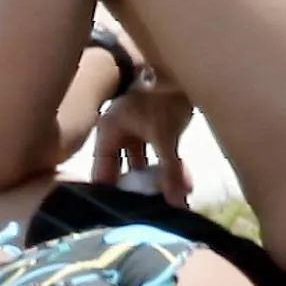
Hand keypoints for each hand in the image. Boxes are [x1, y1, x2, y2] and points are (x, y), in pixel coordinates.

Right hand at [92, 80, 194, 206]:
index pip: (101, 170)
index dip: (111, 192)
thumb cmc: (163, 99)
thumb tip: (178, 203)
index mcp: (108, 131)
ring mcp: (135, 132)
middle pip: (122, 170)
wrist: (184, 70)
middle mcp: (117, 133)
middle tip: (147, 213)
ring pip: (143, 164)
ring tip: (170, 203)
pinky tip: (183, 185)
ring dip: (157, 181)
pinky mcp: (154, 131)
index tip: (121, 215)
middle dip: (138, 189)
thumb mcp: (165, 137)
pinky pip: (157, 156)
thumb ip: (170, 170)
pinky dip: (168, 168)